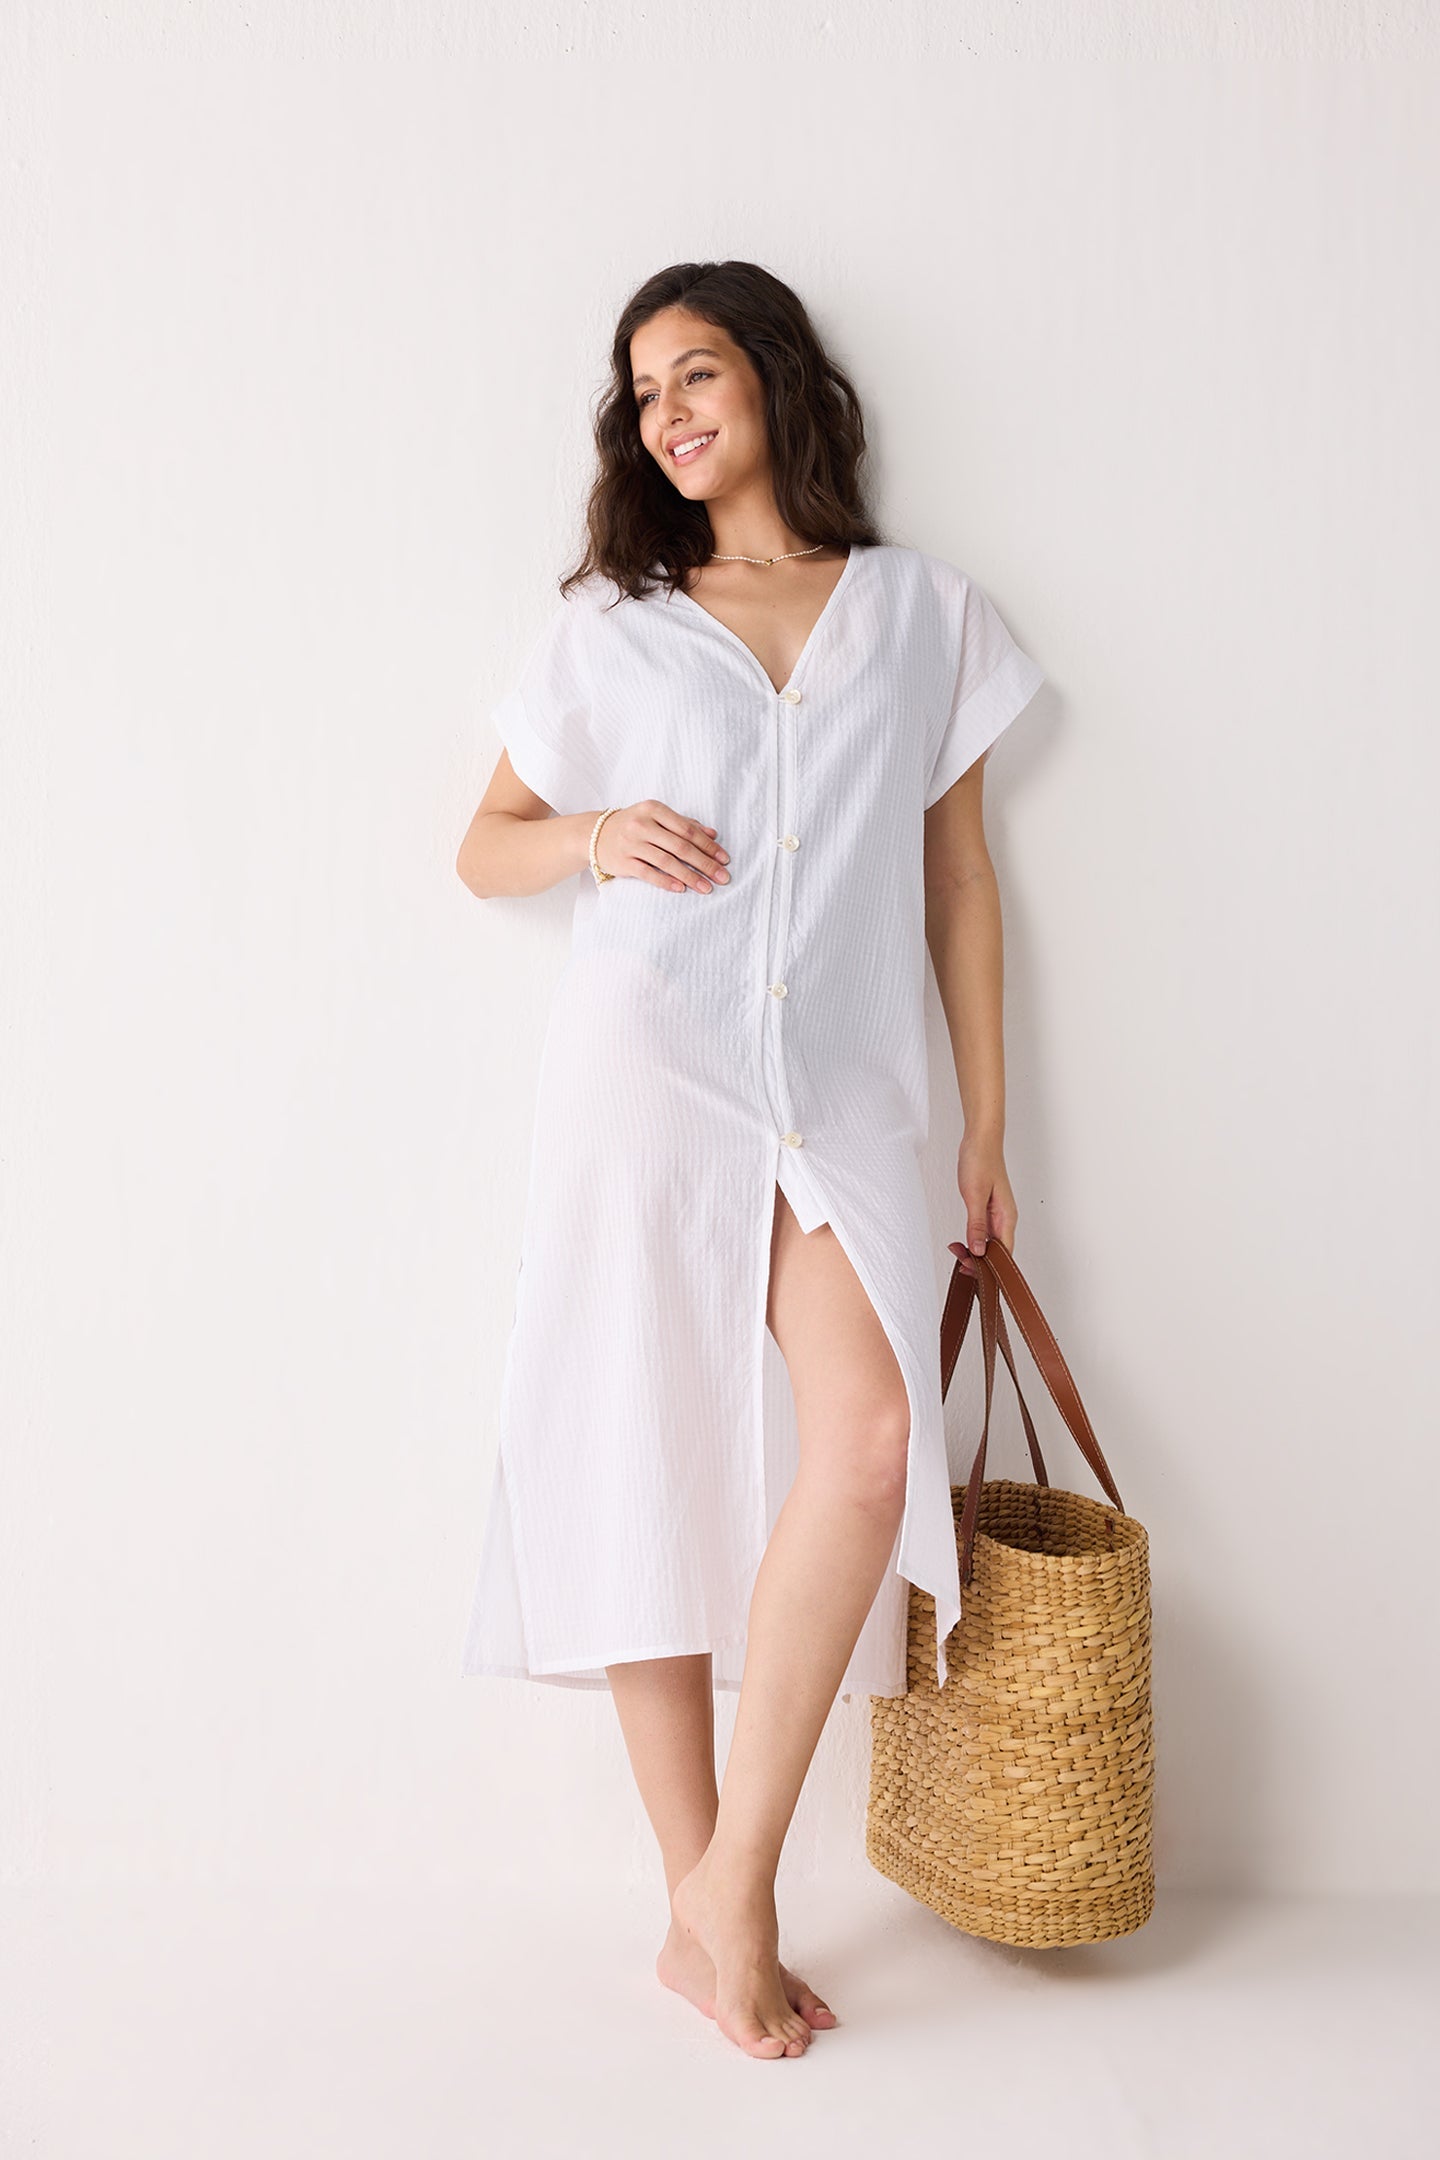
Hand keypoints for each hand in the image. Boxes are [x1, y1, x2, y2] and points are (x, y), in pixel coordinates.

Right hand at [594, 800, 730, 892]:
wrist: (595, 834)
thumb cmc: (633, 824)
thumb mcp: (656, 817)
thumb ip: (684, 824)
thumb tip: (713, 835)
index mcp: (654, 809)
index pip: (687, 829)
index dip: (708, 845)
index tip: (725, 859)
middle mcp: (642, 824)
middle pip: (680, 846)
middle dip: (705, 863)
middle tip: (723, 877)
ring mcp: (631, 843)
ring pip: (666, 861)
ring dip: (690, 876)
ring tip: (707, 887)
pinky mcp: (623, 861)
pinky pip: (648, 873)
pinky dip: (666, 881)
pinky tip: (681, 888)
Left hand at [949, 1134, 1017, 1276]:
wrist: (980, 1140)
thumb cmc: (980, 1161)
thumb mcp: (974, 1195)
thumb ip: (976, 1225)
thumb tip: (978, 1250)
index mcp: (1007, 1217)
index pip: (1003, 1254)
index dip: (989, 1267)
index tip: (971, 1270)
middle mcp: (1005, 1219)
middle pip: (996, 1252)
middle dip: (979, 1261)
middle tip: (959, 1263)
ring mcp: (997, 1215)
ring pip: (989, 1243)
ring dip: (974, 1251)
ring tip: (956, 1251)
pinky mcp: (988, 1210)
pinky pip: (983, 1232)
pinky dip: (972, 1239)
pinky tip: (961, 1242)